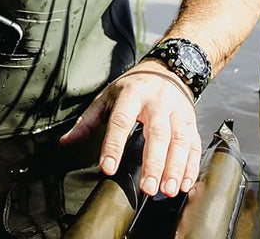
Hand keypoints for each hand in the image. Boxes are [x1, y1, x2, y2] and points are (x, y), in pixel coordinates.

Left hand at [59, 64, 201, 196]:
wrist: (167, 69)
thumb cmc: (133, 87)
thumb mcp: (107, 97)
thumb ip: (87, 122)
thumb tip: (66, 142)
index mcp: (132, 95)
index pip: (121, 120)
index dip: (114, 145)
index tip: (108, 167)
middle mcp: (157, 102)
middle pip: (156, 133)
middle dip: (153, 162)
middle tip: (147, 188)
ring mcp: (177, 112)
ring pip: (179, 140)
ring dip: (175, 168)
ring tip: (167, 190)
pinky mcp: (191, 121)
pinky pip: (193, 145)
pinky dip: (191, 166)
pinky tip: (185, 183)